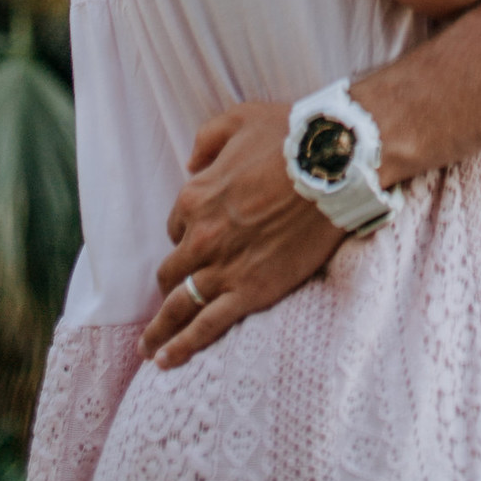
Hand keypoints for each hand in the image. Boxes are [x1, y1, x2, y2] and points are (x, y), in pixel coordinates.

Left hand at [142, 99, 335, 368]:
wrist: (332, 166)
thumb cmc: (288, 137)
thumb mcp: (238, 119)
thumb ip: (206, 140)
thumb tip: (190, 165)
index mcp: (195, 197)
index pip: (177, 227)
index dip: (186, 233)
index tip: (201, 238)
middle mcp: (200, 237)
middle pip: (172, 270)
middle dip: (170, 283)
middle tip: (170, 297)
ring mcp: (223, 268)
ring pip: (179, 305)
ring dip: (160, 329)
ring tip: (148, 350)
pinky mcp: (250, 292)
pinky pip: (206, 326)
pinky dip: (182, 346)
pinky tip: (166, 361)